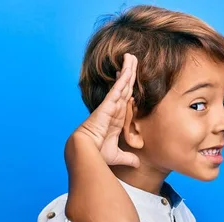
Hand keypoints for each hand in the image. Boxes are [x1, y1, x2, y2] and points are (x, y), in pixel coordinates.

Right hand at [74, 53, 139, 167]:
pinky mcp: (109, 104)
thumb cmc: (97, 155)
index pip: (124, 102)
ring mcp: (111, 106)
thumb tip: (137, 164)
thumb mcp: (116, 156)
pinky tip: (128, 65)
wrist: (86, 153)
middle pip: (124, 89)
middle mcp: (113, 111)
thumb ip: (127, 158)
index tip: (130, 83)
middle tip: (132, 60)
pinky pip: (118, 87)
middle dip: (128, 75)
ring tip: (132, 56)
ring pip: (122, 85)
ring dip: (127, 70)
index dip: (128, 91)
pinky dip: (124, 76)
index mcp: (114, 121)